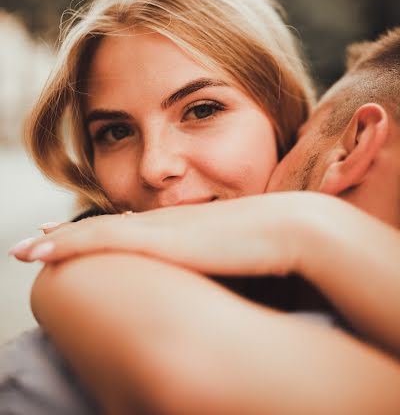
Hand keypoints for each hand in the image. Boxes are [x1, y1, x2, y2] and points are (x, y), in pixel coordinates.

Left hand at [8, 194, 304, 276]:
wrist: (291, 227)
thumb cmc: (274, 244)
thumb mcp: (241, 254)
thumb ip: (224, 262)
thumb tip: (224, 276)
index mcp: (184, 227)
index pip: (132, 228)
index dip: (101, 231)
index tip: (77, 238)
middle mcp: (166, 222)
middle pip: (106, 226)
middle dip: (70, 234)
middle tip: (40, 238)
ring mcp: (161, 228)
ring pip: (94, 232)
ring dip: (59, 241)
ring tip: (29, 248)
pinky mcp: (160, 239)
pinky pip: (100, 239)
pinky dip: (68, 244)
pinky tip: (41, 251)